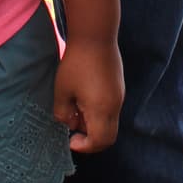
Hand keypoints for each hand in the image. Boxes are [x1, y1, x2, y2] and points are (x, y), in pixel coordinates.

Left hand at [54, 38, 122, 152]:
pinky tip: (84, 98)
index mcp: (101, 109)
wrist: (95, 35)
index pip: (99, 141)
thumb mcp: (62, 91)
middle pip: (108, 137)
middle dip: (91, 140)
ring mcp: (119, 95)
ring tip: (76, 109)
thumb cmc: (76, 63)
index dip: (84, 147)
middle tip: (74, 133)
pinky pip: (111, 109)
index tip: (70, 140)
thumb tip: (71, 124)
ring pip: (110, 123)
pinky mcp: (119, 86)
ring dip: (94, 125)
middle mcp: (115, 105)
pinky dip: (99, 113)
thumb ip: (63, 114)